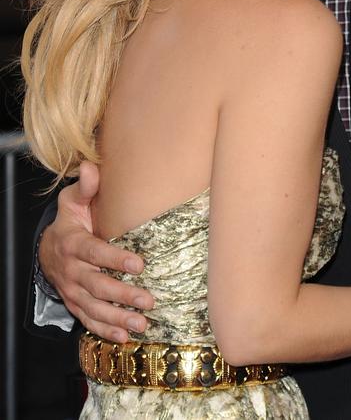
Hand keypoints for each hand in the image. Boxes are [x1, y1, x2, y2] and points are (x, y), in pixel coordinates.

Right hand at [38, 161, 153, 341]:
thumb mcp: (73, 201)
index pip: (95, 252)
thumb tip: (91, 167)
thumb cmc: (70, 221)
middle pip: (97, 285)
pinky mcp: (75, 303)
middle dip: (123, 294)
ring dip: (118, 317)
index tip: (139, 264)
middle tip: (148, 299)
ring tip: (142, 323)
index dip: (115, 259)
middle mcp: (72, 270)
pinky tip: (125, 337)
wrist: (48, 248)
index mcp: (73, 243)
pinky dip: (106, 330)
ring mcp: (73, 290)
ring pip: (94, 307)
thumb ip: (85, 187)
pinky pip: (89, 320)